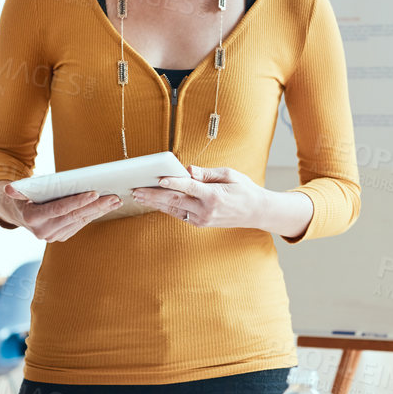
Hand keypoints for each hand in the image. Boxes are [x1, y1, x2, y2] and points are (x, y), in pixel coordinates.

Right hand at [0, 180, 121, 241]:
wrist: (16, 212)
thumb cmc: (21, 194)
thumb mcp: (18, 190)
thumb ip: (18, 189)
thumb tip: (9, 188)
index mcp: (32, 218)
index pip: (59, 209)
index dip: (77, 201)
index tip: (94, 193)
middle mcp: (42, 231)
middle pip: (74, 216)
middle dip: (96, 206)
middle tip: (114, 197)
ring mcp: (52, 236)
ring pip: (80, 221)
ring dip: (99, 211)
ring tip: (115, 201)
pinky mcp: (60, 237)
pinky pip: (79, 225)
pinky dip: (93, 215)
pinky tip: (105, 208)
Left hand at [132, 165, 267, 228]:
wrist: (256, 212)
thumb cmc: (244, 190)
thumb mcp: (229, 175)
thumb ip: (207, 173)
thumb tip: (188, 170)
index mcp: (214, 196)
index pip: (189, 187)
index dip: (173, 182)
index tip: (158, 178)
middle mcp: (206, 210)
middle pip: (175, 200)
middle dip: (154, 195)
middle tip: (136, 190)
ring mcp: (202, 219)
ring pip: (174, 209)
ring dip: (155, 202)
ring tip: (138, 196)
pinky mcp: (201, 223)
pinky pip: (180, 214)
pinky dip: (166, 207)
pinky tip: (154, 202)